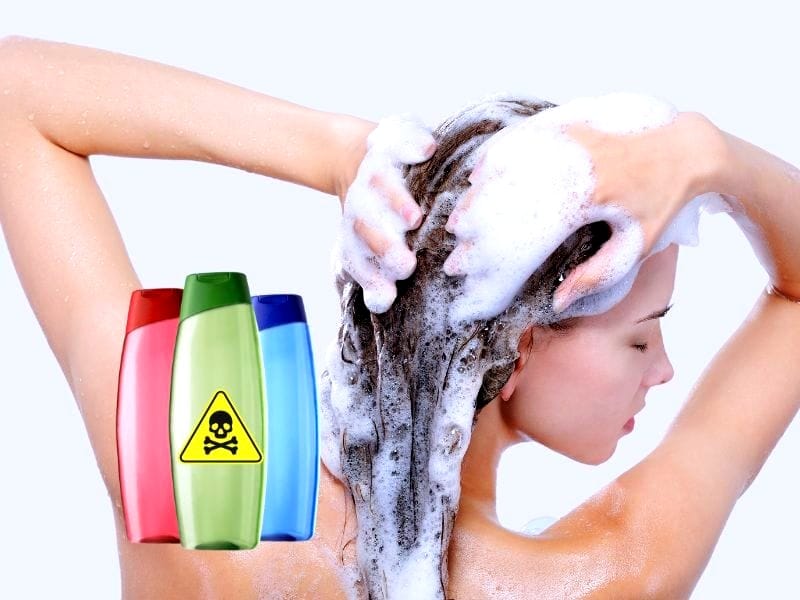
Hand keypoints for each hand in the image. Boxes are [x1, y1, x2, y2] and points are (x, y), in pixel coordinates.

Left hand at [334, 114, 436, 312]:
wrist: (350, 156)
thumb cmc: (376, 212)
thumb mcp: (368, 246)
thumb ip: (375, 276)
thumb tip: (382, 302)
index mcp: (358, 226)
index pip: (358, 254)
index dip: (371, 272)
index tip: (392, 290)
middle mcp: (362, 198)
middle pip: (367, 223)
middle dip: (383, 245)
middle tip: (405, 266)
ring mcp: (373, 168)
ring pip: (381, 184)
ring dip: (396, 201)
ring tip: (414, 218)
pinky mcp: (388, 139)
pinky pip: (400, 138)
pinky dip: (412, 142)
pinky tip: (427, 150)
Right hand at [443, 95, 721, 318]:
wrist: (686, 148)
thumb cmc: (661, 202)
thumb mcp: (635, 247)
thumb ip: (597, 276)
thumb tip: (558, 300)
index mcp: (589, 200)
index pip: (526, 233)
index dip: (493, 255)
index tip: (468, 268)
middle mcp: (573, 168)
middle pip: (508, 201)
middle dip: (475, 229)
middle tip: (456, 251)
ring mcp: (567, 142)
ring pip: (507, 170)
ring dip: (478, 197)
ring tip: (460, 220)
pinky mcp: (566, 125)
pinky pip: (519, 140)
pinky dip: (494, 158)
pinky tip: (477, 174)